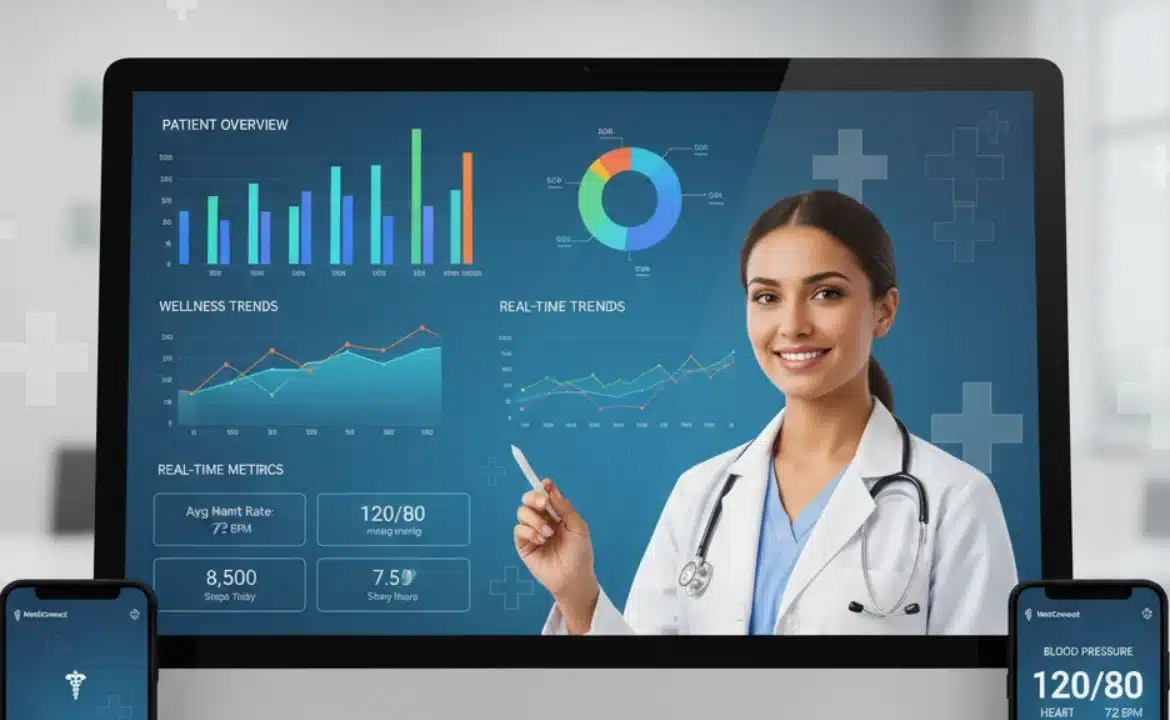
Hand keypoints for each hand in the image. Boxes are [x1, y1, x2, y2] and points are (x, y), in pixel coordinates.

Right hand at [513, 479, 597, 607]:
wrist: (573, 577)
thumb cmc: (579, 553)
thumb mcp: (578, 527)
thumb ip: (564, 508)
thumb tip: (550, 489)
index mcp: (557, 513)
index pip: (545, 494)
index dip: (544, 487)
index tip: (546, 485)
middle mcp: (543, 519)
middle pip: (528, 499)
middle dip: (533, 497)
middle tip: (543, 503)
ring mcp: (532, 531)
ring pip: (522, 512)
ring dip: (535, 519)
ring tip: (548, 533)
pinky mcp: (523, 544)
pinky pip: (518, 529)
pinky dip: (529, 531)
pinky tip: (541, 540)